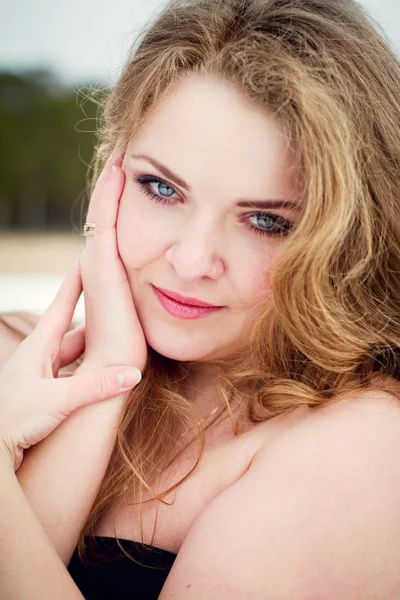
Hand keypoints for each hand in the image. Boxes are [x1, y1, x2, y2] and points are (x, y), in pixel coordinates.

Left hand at [0, 259, 141, 471]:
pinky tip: (100, 380)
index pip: (63, 304)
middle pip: (73, 328)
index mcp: (39, 346)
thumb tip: (133, 374)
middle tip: (115, 304)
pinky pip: (70, 374)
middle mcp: (38, 355)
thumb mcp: (58, 400)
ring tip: (116, 344)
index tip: (89, 257)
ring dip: (92, 350)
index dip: (77, 280)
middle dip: (95, 317)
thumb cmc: (15, 419)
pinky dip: (86, 373)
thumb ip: (96, 386)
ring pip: (72, 353)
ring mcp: (39, 373)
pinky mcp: (41, 391)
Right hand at [77, 147, 147, 376]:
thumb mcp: (145, 316)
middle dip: (115, 186)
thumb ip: (152, 299)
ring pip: (103, 210)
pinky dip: (110, 192)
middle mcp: (99, 263)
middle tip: (123, 155)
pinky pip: (105, 217)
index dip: (121, 206)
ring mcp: (96, 261)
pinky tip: (119, 169)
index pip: (115, 230)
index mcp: (109, 274)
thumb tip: (182, 290)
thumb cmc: (132, 350)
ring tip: (120, 153)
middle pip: (106, 215)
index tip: (137, 180)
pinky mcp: (100, 263)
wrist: (115, 367)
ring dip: (111, 181)